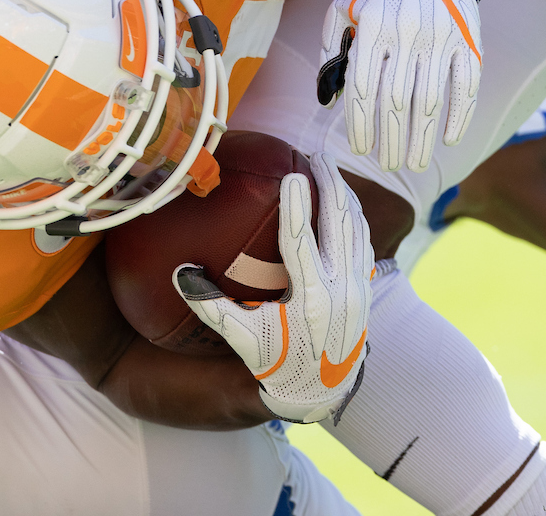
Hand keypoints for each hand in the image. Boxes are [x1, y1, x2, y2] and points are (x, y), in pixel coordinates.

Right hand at [173, 154, 372, 424]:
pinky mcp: (364, 287)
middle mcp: (341, 291)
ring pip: (356, 230)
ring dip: (344, 195)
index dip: (298, 209)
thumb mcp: (243, 339)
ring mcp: (358, 288)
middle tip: (315, 155)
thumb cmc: (275, 362)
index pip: (303, 244)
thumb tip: (181, 274)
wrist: (323, 391)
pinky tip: (343, 198)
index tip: (294, 174)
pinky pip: (363, 241)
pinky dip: (354, 215)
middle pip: (339, 226)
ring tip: (329, 167)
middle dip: (330, 186)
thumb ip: (212, 308)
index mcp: (310, 301)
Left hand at [318, 0, 482, 172]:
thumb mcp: (343, 9)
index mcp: (373, 29)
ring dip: (422, 137)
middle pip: (396, 101)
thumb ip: (332, 52)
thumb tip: (328, 101)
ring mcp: (439, 38)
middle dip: (391, 140)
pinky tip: (448, 138)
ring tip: (415, 163)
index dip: (361, 125)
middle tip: (388, 164)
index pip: (365, 90)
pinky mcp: (466, 39)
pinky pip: (465, 85)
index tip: (359, 149)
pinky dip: (458, 115)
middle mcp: (406, 35)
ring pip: (429, 99)